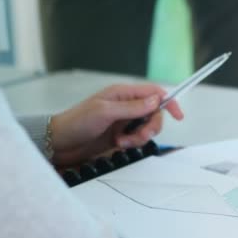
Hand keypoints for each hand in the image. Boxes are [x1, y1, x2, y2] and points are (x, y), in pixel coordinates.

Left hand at [49, 84, 183, 165]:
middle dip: (151, 127)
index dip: (169, 102)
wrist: (60, 143)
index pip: (154, 93)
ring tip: (123, 142)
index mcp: (123, 93)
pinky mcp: (121, 134)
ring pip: (148, 127)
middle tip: (138, 137)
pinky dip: (132, 143)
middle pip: (155, 113)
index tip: (178, 115)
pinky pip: (138, 138)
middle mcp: (127, 105)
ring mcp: (124, 120)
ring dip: (140, 137)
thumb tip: (156, 101)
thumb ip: (132, 108)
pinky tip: (119, 144)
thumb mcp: (105, 112)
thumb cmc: (77, 122)